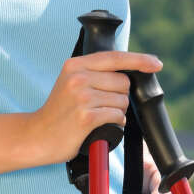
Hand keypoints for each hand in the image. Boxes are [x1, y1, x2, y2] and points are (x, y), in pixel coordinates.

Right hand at [28, 50, 162, 163]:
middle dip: (120, 95)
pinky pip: (117, 116)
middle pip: (123, 81)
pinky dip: (115, 122)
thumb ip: (95, 73)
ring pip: (122, 100)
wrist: (37, 136)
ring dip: (117, 111)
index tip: (156, 63)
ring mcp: (82, 96)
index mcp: (76, 64)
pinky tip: (99, 126)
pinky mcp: (86, 116)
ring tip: (97, 116)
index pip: (115, 57)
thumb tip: (128, 73)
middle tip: (100, 105)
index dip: (139, 60)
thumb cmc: (59, 112)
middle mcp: (79, 77)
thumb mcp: (71, 82)